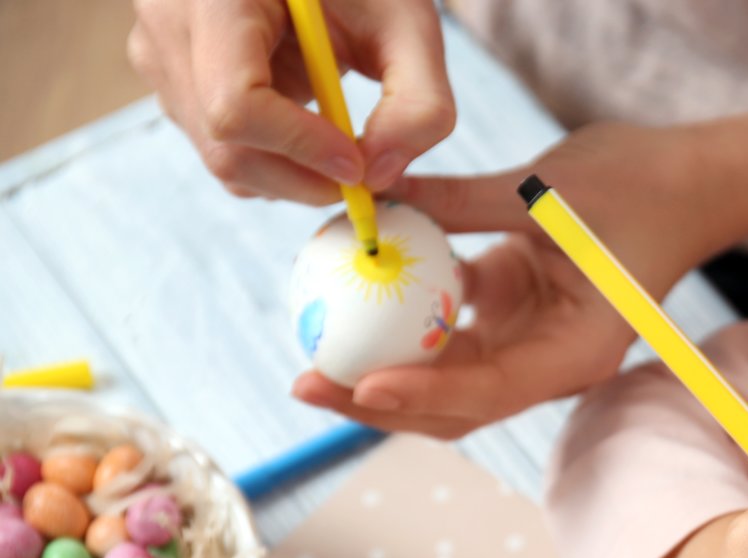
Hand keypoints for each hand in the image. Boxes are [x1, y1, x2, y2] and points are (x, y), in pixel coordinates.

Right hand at [129, 0, 452, 201]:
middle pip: (224, 145)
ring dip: (293, 173)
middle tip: (362, 177)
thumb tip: (378, 178)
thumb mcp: (409, 24)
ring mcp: (161, 53)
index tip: (357, 162)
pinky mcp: (173, 79)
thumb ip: (420, 103)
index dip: (301, 147)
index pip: (235, 104)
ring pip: (222, 159)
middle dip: (303, 178)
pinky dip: (276, 160)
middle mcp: (170, 22)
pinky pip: (221, 149)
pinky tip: (310, 127)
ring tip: (340, 138)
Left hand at [290, 122, 734, 436]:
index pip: (487, 391)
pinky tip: (350, 301)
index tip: (360, 384)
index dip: (421, 394)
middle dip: (377, 402)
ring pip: (443, 378)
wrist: (689, 180)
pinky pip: (447, 330)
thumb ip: (459, 203)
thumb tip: (371, 197)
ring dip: (379, 371)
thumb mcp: (544, 192)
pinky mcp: (512, 312)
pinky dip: (401, 320)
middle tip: (305, 382)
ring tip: (311, 359)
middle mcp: (548, 363)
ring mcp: (529, 341)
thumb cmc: (638, 187)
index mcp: (573, 354)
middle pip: (453, 404)